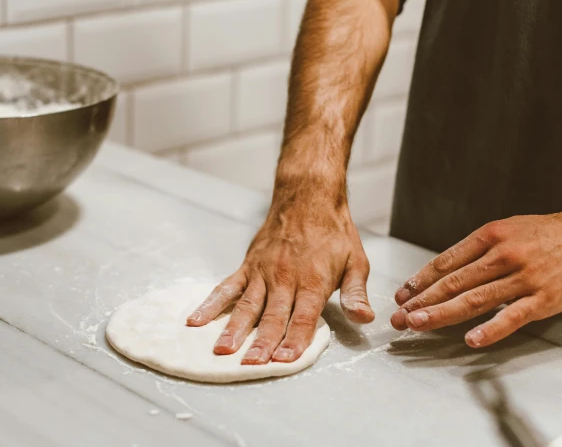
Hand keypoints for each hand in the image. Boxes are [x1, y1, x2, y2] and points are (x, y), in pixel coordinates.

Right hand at [187, 197, 372, 363]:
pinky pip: (226, 287)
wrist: (308, 197)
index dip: (294, 340)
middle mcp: (285, 278)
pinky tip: (196, 321)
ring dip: (234, 329)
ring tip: (222, 351)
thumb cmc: (334, 232)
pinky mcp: (248, 265)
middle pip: (272, 316)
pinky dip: (211, 304)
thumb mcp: (356, 261)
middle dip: (262, 343)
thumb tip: (365, 318)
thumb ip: (356, 293)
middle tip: (251, 365)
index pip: (304, 317)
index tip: (284, 361)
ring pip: (247, 305)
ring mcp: (263, 272)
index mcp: (313, 281)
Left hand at [390, 209, 561, 346]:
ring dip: (442, 314)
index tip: (402, 295)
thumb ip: (481, 249)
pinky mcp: (544, 298)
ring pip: (475, 299)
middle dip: (422, 301)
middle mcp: (503, 255)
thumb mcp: (510, 229)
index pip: (447, 261)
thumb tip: (449, 271)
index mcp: (491, 235)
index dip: (421, 280)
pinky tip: (471, 339)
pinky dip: (490, 329)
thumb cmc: (549, 233)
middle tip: (399, 317)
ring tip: (418, 325)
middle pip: (454, 282)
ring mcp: (524, 277)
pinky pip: (512, 316)